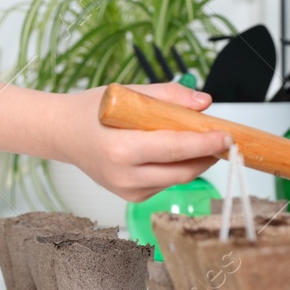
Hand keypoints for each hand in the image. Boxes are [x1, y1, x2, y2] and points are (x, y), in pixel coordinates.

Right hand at [61, 82, 231, 202]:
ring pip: (177, 179)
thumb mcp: (125, 92)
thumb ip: (167, 96)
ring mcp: (127, 190)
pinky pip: (165, 183)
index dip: (204, 143)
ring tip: (204, 142)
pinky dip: (177, 168)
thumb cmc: (89, 112)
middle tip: (224, 139)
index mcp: (120, 149)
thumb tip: (203, 102)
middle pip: (182, 171)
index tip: (226, 135)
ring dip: (196, 163)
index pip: (174, 149)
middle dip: (208, 156)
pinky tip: (175, 153)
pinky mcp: (131, 196)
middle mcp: (124, 175)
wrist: (62, 133)